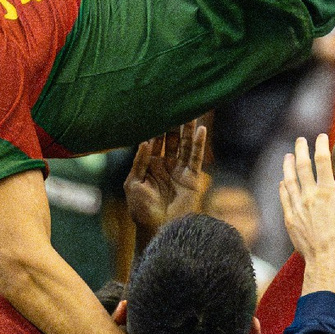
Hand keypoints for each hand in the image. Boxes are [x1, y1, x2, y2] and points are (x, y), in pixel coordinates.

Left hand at [126, 120, 209, 237]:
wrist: (158, 229)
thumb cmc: (141, 210)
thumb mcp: (133, 184)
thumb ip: (140, 162)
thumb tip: (145, 142)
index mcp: (149, 165)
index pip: (153, 141)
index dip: (155, 127)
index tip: (156, 109)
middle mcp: (165, 165)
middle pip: (171, 139)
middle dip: (173, 124)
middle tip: (175, 104)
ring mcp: (179, 171)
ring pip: (184, 145)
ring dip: (187, 130)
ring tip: (190, 111)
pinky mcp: (192, 178)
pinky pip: (196, 158)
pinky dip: (198, 144)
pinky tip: (201, 130)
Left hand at [281, 134, 334, 296]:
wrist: (325, 262)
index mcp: (328, 192)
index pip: (323, 161)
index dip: (321, 146)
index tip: (321, 137)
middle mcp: (309, 196)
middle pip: (302, 166)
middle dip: (301, 150)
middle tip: (300, 140)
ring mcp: (297, 207)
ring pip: (289, 180)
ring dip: (288, 166)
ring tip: (288, 156)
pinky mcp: (289, 218)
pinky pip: (284, 197)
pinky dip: (283, 186)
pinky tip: (283, 181)